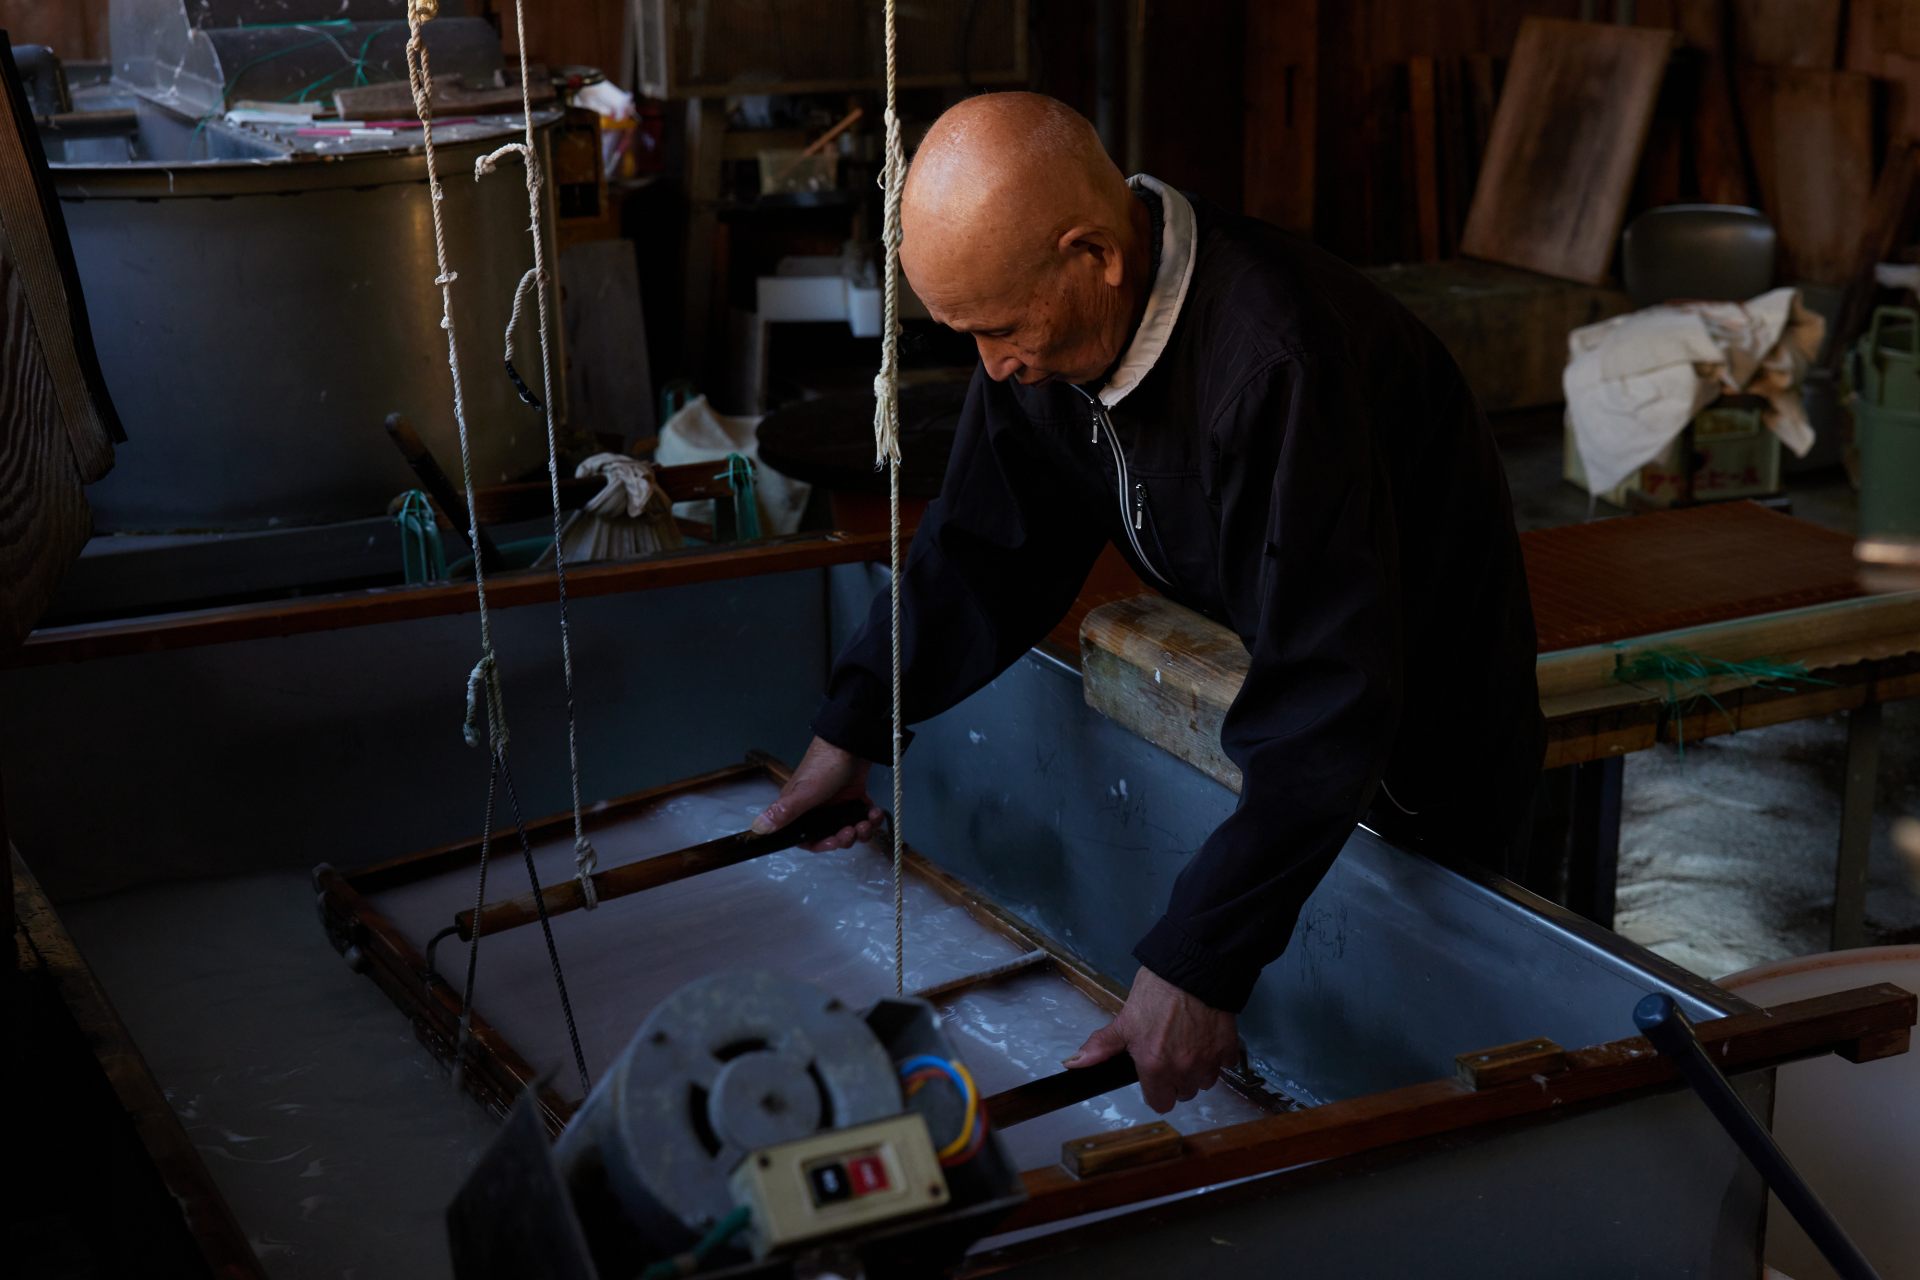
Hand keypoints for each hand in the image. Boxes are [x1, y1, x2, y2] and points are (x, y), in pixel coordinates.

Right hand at [752, 736, 884, 850]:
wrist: (851, 742)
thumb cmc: (825, 765)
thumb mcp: (803, 793)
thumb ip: (783, 813)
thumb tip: (757, 829)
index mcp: (801, 808)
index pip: (807, 837)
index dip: (820, 844)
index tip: (832, 842)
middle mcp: (819, 808)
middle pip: (831, 835)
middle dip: (844, 838)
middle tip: (852, 831)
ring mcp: (838, 802)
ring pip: (849, 828)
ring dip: (861, 830)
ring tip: (866, 821)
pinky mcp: (855, 796)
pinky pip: (863, 816)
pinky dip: (870, 818)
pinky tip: (874, 813)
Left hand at [1065, 966, 1239, 1113]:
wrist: (1192, 969)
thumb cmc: (1157, 992)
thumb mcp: (1125, 1019)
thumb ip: (1102, 1046)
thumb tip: (1074, 1063)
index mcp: (1154, 1066)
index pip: (1160, 1103)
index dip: (1155, 1090)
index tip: (1153, 1074)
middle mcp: (1183, 1069)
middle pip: (1183, 1093)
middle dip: (1176, 1079)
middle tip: (1169, 1053)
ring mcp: (1208, 1061)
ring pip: (1204, 1082)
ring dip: (1197, 1070)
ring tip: (1188, 1045)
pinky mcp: (1227, 1049)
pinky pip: (1224, 1065)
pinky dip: (1216, 1056)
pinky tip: (1205, 1037)